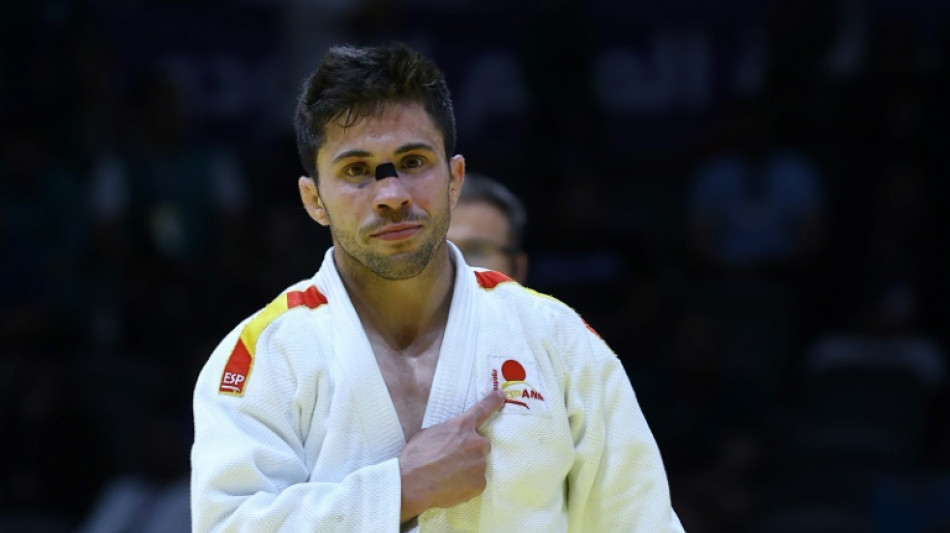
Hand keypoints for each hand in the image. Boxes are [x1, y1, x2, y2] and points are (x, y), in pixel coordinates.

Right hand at [398, 390, 504, 521]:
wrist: (412, 484)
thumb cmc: (416, 457)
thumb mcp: (428, 433)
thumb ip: (447, 431)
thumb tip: (451, 436)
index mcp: (462, 426)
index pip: (483, 409)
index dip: (493, 401)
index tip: (501, 395)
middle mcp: (475, 443)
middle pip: (482, 444)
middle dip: (472, 450)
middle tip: (454, 459)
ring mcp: (480, 464)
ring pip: (479, 464)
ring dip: (469, 468)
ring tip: (449, 475)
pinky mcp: (480, 484)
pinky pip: (477, 482)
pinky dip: (468, 485)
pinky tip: (453, 486)